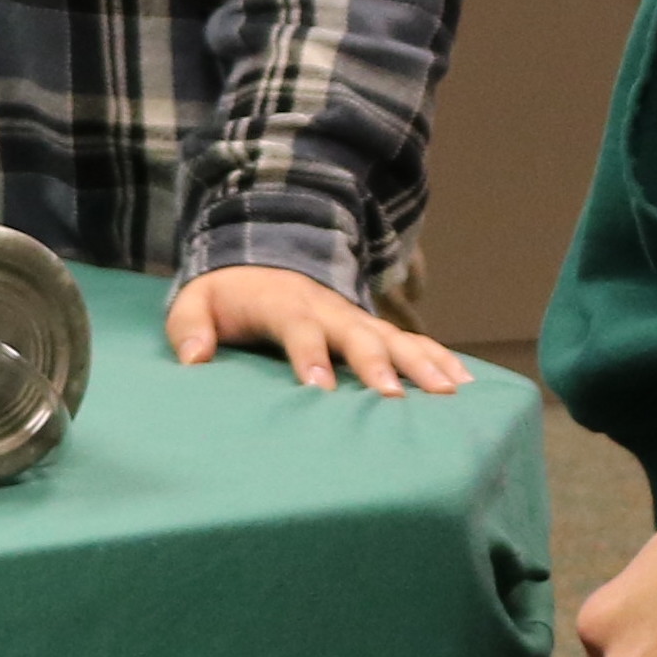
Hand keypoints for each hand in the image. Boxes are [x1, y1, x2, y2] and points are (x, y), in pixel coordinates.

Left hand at [166, 264, 465, 395]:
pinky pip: (413, 341)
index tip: (318, 389)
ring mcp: (355, 318)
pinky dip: (440, 358)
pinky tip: (467, 384)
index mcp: (283, 304)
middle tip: (393, 397)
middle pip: (357, 335)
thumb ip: (189, 326)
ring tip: (449, 393)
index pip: (298, 329)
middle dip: (376, 364)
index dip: (308, 357)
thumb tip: (193, 358)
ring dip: (421, 363)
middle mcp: (327, 309)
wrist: (261, 259)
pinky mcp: (373, 328)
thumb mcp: (196, 302)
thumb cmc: (227, 295)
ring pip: (394, 338)